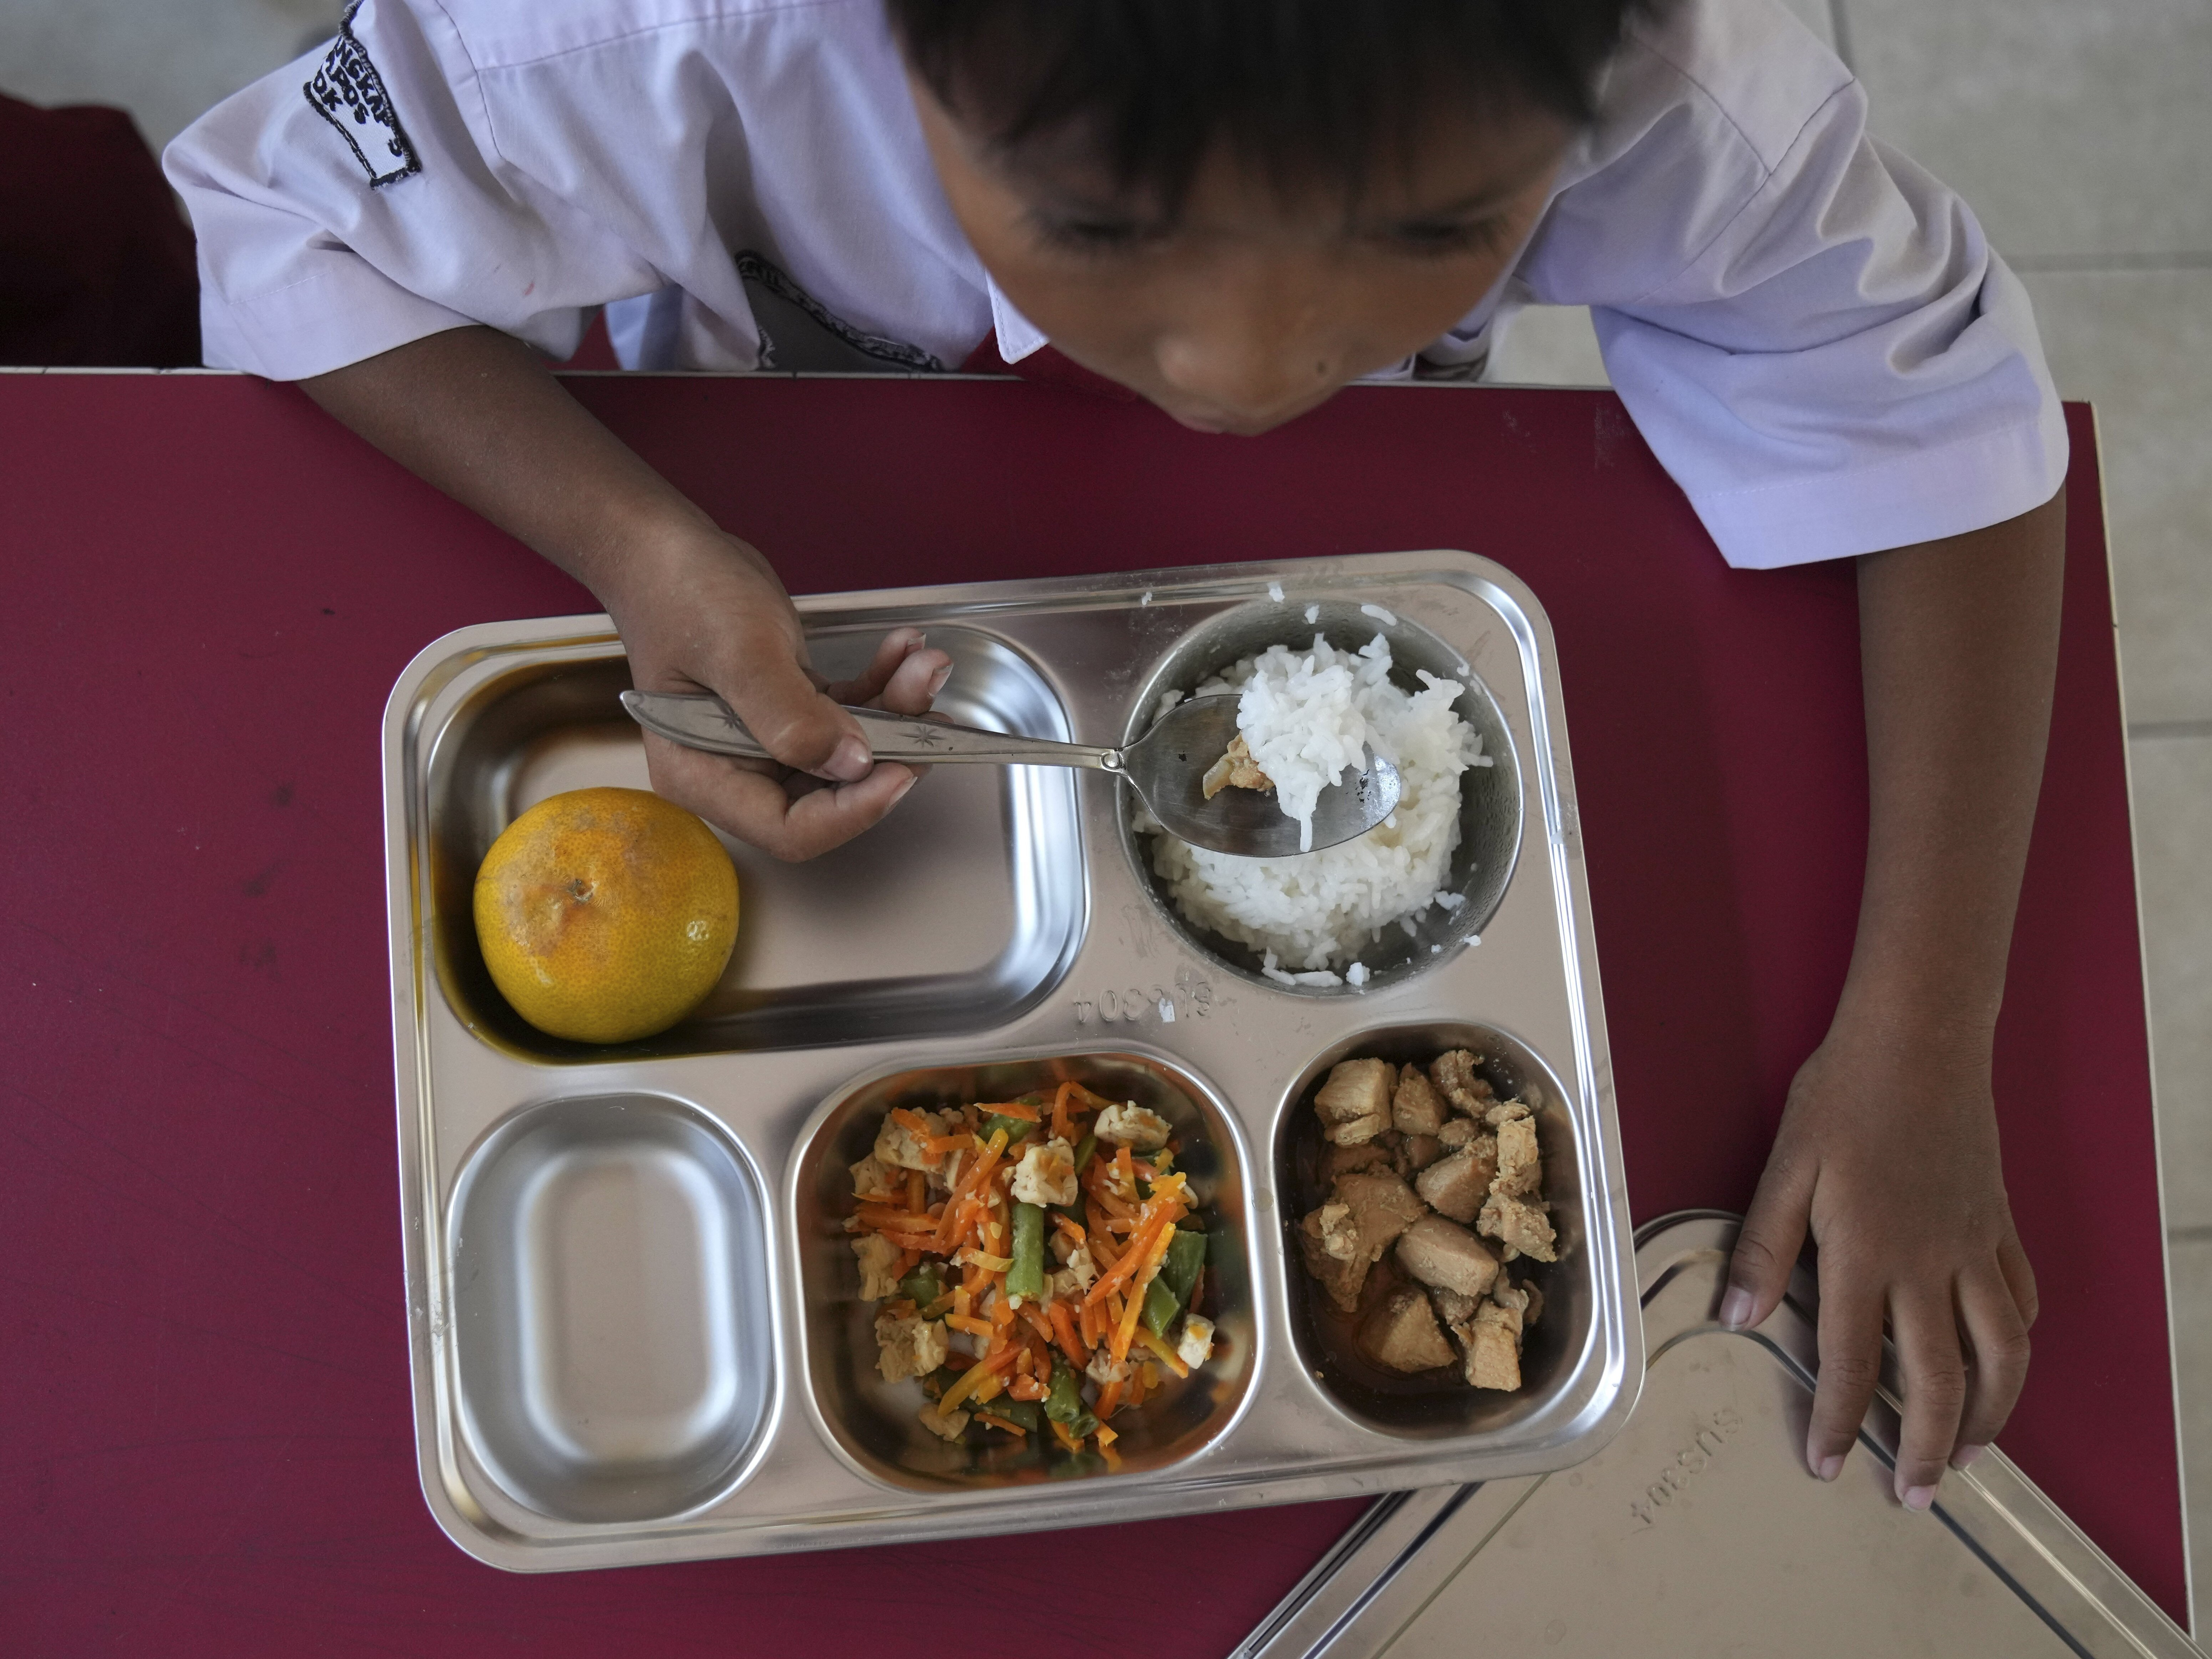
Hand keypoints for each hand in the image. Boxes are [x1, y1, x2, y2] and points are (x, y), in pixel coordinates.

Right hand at [602, 524, 951, 859]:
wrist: (664, 546)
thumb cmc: (681, 592)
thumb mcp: (741, 653)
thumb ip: (792, 717)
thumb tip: (851, 764)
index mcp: (704, 777)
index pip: (790, 829)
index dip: (852, 812)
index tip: (903, 770)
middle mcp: (735, 769)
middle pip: (829, 795)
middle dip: (888, 753)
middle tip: (933, 711)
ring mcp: (764, 740)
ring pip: (848, 751)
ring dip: (895, 711)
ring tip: (925, 665)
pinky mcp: (790, 707)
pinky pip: (846, 712)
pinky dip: (879, 685)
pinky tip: (902, 650)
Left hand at [1721, 1013, 2037, 1508]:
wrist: (1918, 1043)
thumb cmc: (1843, 1097)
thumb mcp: (1785, 1167)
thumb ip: (1764, 1247)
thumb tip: (1735, 1317)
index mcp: (1866, 1253)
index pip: (1854, 1362)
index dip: (1841, 1422)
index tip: (1830, 1466)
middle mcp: (1929, 1263)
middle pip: (1940, 1380)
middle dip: (1928, 1448)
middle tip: (1916, 1496)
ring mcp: (1973, 1247)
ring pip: (2001, 1354)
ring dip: (1991, 1414)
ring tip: (1973, 1453)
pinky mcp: (1999, 1226)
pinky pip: (2020, 1302)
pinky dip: (2016, 1343)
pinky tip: (2003, 1365)